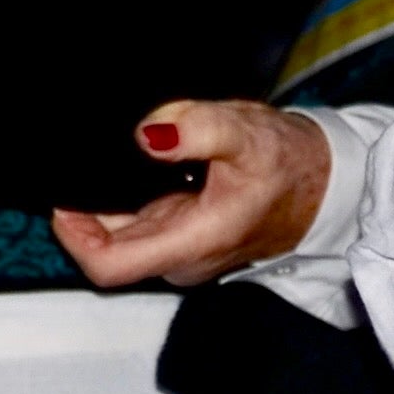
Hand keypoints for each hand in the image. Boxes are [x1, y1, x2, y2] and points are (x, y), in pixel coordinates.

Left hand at [54, 100, 331, 289]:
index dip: (74, 234)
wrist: (327, 185)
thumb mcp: (248, 134)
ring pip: (120, 233)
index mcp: (190, 244)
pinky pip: (137, 222)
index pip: (107, 264)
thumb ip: (199, 129)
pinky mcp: (183, 235)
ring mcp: (180, 249)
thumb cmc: (289, 163)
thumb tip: (148, 133)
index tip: (66, 192)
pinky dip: (124, 195)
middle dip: (85, 206)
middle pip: (105, 247)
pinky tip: (129, 162)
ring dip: (104, 198)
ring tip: (104, 153)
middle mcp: (179, 257)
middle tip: (81, 157)